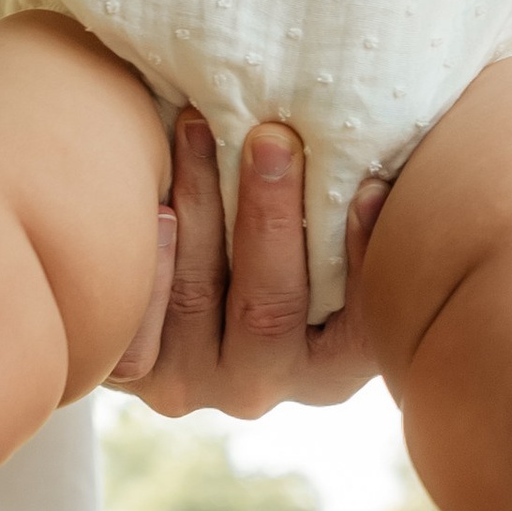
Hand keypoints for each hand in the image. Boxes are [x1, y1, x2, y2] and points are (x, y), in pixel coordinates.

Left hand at [108, 112, 391, 413]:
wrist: (186, 264)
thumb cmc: (283, 227)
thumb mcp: (329, 229)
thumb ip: (358, 208)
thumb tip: (376, 180)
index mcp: (331, 363)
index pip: (363, 325)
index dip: (362, 258)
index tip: (368, 189)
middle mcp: (263, 384)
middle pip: (269, 306)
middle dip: (270, 215)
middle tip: (271, 139)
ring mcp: (194, 382)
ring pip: (195, 299)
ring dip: (200, 203)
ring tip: (199, 127)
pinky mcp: (135, 372)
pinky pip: (135, 337)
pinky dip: (148, 267)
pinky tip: (158, 207)